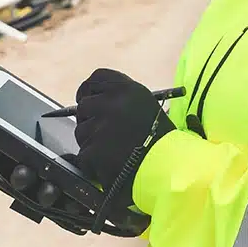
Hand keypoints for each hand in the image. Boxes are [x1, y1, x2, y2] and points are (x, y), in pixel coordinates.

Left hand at [72, 69, 173, 207]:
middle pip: (85, 104)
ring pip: (81, 131)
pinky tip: (108, 166)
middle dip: (89, 118)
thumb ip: (123, 100)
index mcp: (128, 90)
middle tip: (101, 131)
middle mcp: (112, 103)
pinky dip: (92, 163)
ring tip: (110, 152)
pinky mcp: (93, 150)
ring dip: (91, 142)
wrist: (166, 168)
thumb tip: (98, 101)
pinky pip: (83, 154)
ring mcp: (101, 126)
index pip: (98, 78)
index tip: (88, 98)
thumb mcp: (145, 106)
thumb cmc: (161, 139)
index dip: (89, 89)